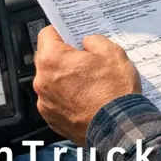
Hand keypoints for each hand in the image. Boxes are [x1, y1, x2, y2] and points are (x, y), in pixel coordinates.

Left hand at [32, 26, 140, 144]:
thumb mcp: (112, 52)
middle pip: (46, 58)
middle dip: (63, 55)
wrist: (118, 129)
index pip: (47, 34)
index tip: (72, 35)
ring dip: (63, 78)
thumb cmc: (114, 92)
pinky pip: (55, 101)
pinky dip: (66, 98)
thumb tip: (87, 43)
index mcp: (52, 60)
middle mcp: (42, 81)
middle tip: (84, 58)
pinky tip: (85, 99)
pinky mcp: (51, 119)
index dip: (61, 32)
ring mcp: (45, 103)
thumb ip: (95, 41)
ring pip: (50, 81)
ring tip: (87, 82)